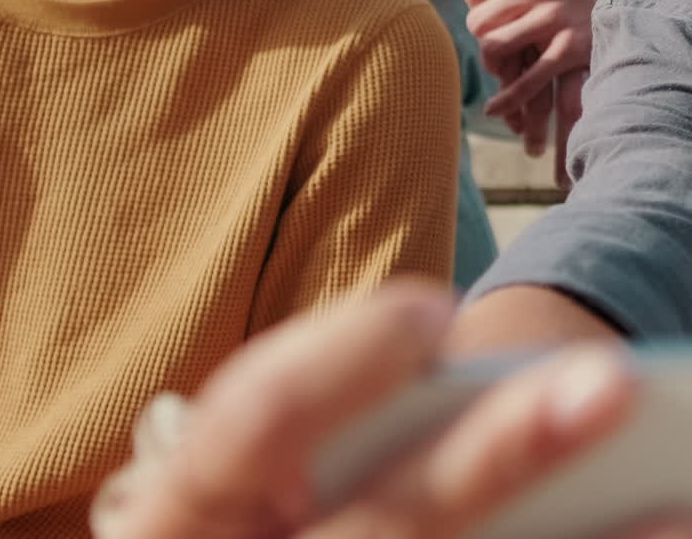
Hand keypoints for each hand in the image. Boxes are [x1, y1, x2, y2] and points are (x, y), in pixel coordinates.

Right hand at [90, 281, 649, 538]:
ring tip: (669, 499)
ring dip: (570, 538)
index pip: (253, 419)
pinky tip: (644, 534)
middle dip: (498, 454)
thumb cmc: (240, 512)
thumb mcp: (238, 473)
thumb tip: (458, 358)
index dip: (342, 360)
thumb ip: (314, 425)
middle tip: (608, 381)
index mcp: (184, 507)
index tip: (435, 312)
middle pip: (389, 523)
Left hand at [464, 0, 632, 161]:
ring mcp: (552, 17)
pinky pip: (528, 78)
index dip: (476, 11)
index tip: (488, 21)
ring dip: (493, 66)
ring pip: (494, 47)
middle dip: (482, 40)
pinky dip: (508, 97)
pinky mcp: (570, 47)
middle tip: (494, 51)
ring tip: (500, 73)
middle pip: (479, 21)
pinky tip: (495, 109)